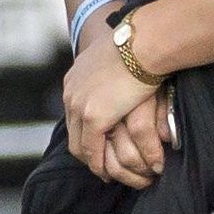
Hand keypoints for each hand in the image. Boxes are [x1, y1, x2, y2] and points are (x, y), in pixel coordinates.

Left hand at [63, 33, 170, 185]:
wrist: (142, 41)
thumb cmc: (139, 45)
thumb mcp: (116, 58)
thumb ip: (113, 72)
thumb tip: (125, 81)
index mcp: (76, 78)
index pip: (74, 112)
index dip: (85, 130)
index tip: (98, 142)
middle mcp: (71, 93)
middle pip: (72, 131)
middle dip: (85, 150)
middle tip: (100, 164)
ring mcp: (79, 106)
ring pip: (79, 144)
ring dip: (92, 161)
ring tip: (106, 173)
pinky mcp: (93, 118)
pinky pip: (92, 150)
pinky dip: (98, 164)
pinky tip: (108, 173)